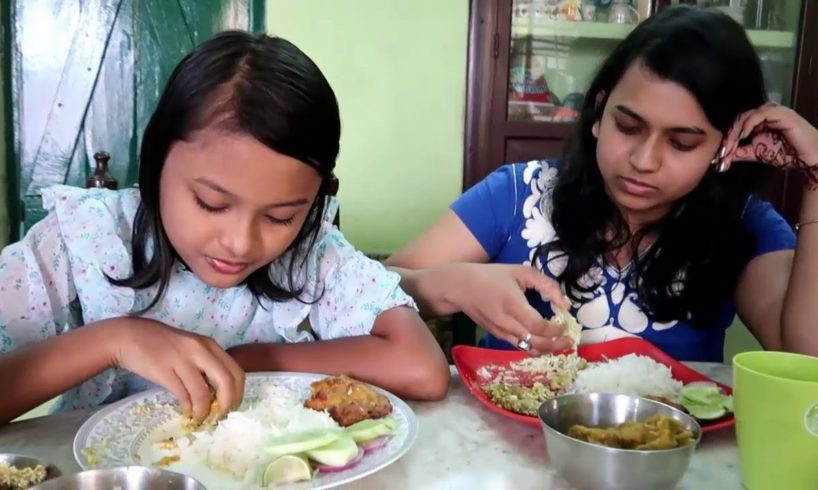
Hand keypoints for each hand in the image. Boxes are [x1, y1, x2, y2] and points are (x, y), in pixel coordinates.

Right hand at [108, 318, 244, 421]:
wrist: (129, 336)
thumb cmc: (162, 344)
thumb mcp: (191, 348)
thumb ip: (206, 364)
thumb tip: (220, 393)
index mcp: (209, 345)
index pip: (236, 371)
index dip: (238, 393)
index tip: (233, 407)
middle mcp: (200, 350)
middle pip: (226, 381)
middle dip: (227, 404)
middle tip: (221, 416)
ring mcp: (182, 360)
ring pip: (203, 392)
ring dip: (204, 411)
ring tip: (201, 419)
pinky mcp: (164, 371)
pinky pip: (183, 395)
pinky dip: (188, 408)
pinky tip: (187, 412)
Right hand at [436, 263, 572, 354]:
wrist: (460, 288)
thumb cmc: (492, 276)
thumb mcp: (521, 271)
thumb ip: (546, 285)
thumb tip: (564, 303)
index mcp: (512, 304)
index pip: (538, 326)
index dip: (556, 329)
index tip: (565, 323)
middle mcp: (506, 323)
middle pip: (535, 343)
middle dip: (556, 345)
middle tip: (570, 339)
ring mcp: (501, 332)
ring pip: (528, 350)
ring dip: (547, 350)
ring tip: (560, 343)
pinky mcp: (498, 336)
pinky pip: (520, 347)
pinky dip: (535, 347)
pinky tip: (544, 341)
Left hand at [721, 103, 817, 187]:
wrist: (808, 158)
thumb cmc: (786, 154)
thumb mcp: (757, 153)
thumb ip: (741, 152)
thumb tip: (723, 157)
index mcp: (760, 120)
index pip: (738, 124)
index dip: (728, 137)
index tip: (720, 153)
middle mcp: (766, 113)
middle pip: (740, 119)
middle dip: (729, 135)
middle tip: (723, 150)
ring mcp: (774, 111)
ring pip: (747, 116)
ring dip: (736, 131)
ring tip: (731, 145)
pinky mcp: (781, 113)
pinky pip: (759, 115)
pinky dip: (748, 124)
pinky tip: (743, 136)